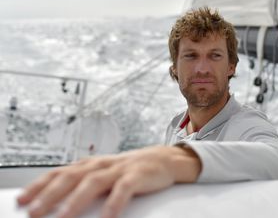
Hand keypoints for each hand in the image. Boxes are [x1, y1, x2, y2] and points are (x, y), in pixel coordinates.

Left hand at [16, 145, 201, 217]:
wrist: (162, 159)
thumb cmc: (128, 170)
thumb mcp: (103, 174)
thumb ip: (82, 184)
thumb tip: (56, 203)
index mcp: (89, 164)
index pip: (59, 172)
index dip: (39, 185)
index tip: (22, 199)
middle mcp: (100, 164)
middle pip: (71, 177)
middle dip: (50, 195)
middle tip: (34, 211)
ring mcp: (119, 168)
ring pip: (93, 182)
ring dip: (76, 200)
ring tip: (63, 217)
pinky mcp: (137, 175)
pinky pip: (124, 189)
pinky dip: (114, 202)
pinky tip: (107, 217)